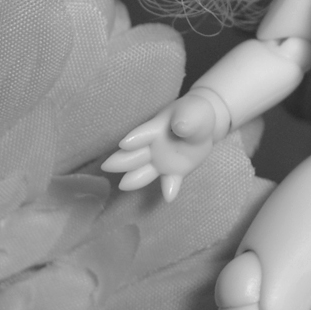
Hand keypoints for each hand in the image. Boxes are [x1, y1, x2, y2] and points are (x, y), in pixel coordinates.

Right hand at [100, 92, 217, 200]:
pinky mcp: (174, 172)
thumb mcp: (193, 112)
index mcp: (156, 128)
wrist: (203, 126)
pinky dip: (169, 188)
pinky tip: (169, 197)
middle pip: (136, 154)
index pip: (143, 133)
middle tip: (106, 166)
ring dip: (136, 178)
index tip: (123, 143)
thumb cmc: (194, 114)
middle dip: (123, 160)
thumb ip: (187, 118)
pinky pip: (171, 181)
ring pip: (146, 170)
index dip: (135, 138)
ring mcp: (162, 161)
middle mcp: (154, 146)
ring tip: (123, 185)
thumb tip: (180, 126)